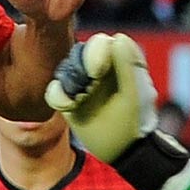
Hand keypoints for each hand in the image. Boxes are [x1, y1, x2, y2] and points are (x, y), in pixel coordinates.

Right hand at [46, 32, 161, 161]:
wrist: (123, 151)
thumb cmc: (135, 121)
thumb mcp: (134, 95)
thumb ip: (128, 65)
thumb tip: (118, 37)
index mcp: (117, 62)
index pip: (100, 44)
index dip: (95, 52)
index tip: (97, 71)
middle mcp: (98, 69)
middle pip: (77, 55)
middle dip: (79, 70)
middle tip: (87, 89)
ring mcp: (83, 84)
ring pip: (64, 71)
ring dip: (68, 84)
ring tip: (78, 101)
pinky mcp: (69, 100)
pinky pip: (54, 91)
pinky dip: (58, 96)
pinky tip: (70, 106)